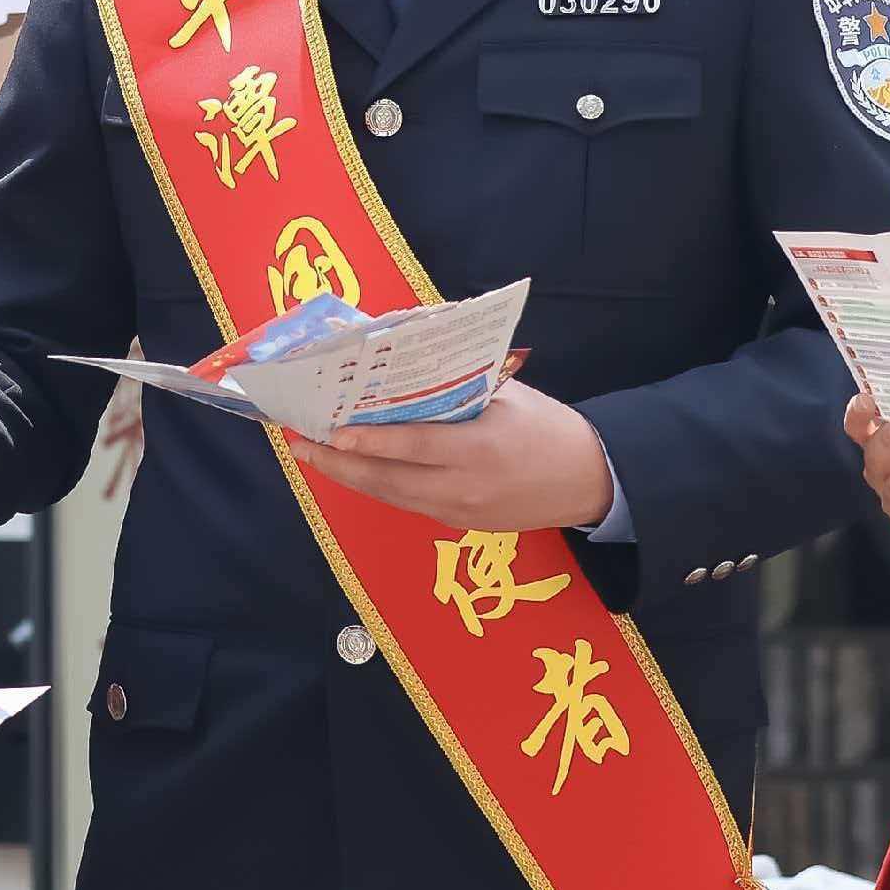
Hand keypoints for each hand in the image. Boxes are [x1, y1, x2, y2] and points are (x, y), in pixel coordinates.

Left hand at [288, 380, 613, 532]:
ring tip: (314, 456)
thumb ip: (456, 388)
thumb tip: (404, 365)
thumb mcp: (507, 396)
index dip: (368, 441)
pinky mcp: (459, 525)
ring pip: (390, 496)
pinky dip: (378, 486)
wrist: (590, 481)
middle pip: (387, 479)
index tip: (330, 432)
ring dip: (348, 477)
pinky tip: (356, 471)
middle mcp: (463, 488)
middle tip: (300, 443)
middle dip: (338, 463)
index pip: (413, 446)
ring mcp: (459, 512)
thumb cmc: (547, 427)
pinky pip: (408, 504)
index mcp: (478, 450)